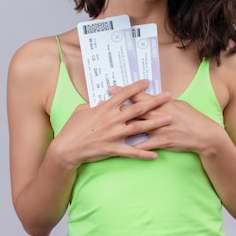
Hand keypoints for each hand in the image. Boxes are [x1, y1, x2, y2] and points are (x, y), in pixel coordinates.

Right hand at [51, 80, 172, 167]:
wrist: (66, 149)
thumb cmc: (72, 128)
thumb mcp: (82, 110)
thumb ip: (95, 105)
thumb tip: (103, 100)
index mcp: (105, 108)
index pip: (124, 94)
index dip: (137, 86)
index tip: (148, 81)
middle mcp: (112, 119)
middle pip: (138, 108)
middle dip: (155, 101)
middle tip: (168, 96)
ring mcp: (114, 134)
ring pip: (139, 127)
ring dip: (156, 123)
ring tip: (169, 119)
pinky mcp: (113, 149)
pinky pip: (132, 152)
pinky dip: (144, 154)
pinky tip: (156, 154)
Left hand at [112, 87, 224, 155]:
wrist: (204, 134)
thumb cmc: (191, 117)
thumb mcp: (177, 104)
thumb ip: (162, 102)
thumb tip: (151, 96)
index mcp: (162, 103)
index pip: (140, 95)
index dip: (124, 91)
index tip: (111, 88)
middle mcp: (159, 114)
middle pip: (134, 109)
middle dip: (117, 107)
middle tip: (102, 105)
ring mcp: (160, 128)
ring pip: (136, 126)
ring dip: (121, 126)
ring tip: (107, 127)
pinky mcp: (162, 141)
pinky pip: (145, 144)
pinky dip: (133, 146)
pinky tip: (121, 147)